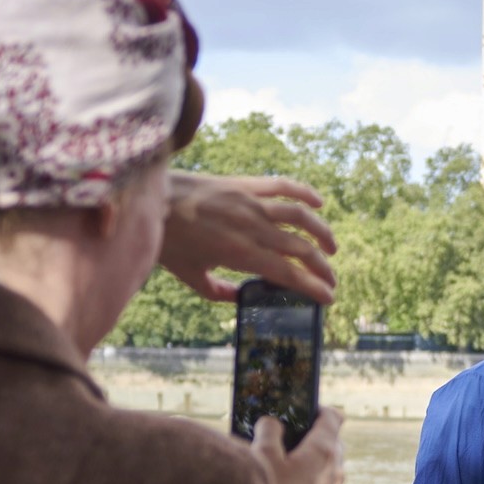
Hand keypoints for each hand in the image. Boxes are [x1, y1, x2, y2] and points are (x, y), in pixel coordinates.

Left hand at [161, 172, 337, 303]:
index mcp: (240, 254)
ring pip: (301, 216)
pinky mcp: (245, 185)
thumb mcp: (191, 277)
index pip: (288, 273)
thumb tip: (242, 298)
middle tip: (331, 280)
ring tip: (331, 247)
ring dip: (322, 233)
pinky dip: (305, 193)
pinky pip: (284, 186)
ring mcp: (251, 202)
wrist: (151, 200)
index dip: (314, 287)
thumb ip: (220, 292)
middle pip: (301, 249)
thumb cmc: (169, 242)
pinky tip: (318, 203)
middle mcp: (252, 227)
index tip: (329, 298)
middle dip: (322, 267)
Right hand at [253, 407, 344, 483]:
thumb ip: (268, 432)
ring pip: (326, 469)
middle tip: (283, 437)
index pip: (332, 416)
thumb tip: (271, 423)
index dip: (317, 408)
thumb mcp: (262, 457)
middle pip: (330, 442)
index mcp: (324, 450)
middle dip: (310, 436)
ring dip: (308, 464)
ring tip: (279, 468)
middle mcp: (336, 471)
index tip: (300, 409)